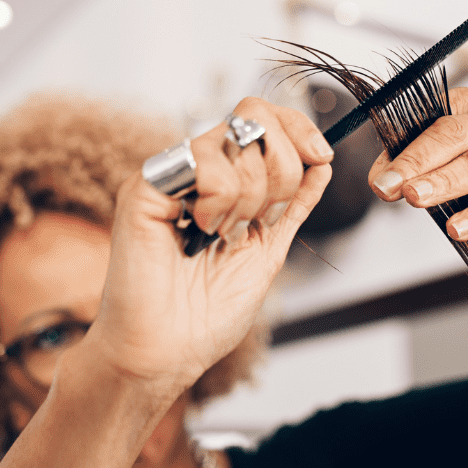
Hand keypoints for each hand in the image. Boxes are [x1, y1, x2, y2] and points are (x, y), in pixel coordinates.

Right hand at [88, 97, 332, 394]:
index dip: (298, 127)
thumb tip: (322, 163)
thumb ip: (293, 206)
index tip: (321, 157)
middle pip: (253, 114)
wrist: (165, 353)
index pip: (261, 117)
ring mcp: (169, 176)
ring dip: (248, 195)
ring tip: (222, 235)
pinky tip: (200, 232)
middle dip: (280, 166)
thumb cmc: (205, 316)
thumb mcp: (267, 251)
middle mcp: (193, 169)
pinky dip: (219, 200)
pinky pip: (202, 163)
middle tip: (261, 217)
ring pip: (232, 137)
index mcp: (221, 179)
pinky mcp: (144, 187)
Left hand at [366, 87, 467, 239]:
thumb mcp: (457, 153)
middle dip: (417, 162)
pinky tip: (456, 228)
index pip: (432, 118)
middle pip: (454, 136)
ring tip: (415, 198)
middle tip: (389, 186)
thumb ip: (419, 161)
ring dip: (443, 183)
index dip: (403, 147)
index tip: (379, 176)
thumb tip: (381, 180)